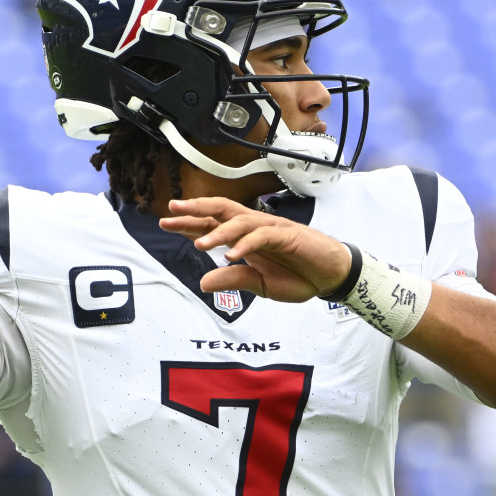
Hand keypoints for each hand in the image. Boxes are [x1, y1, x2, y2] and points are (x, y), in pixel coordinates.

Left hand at [158, 197, 351, 302]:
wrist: (331, 276)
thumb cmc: (299, 275)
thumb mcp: (260, 285)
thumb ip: (233, 280)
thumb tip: (204, 282)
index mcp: (246, 238)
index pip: (212, 224)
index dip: (188, 223)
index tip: (165, 223)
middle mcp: (255, 228)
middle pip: (220, 211)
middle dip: (195, 210)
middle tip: (172, 211)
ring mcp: (271, 228)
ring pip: (239, 220)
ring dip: (218, 232)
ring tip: (199, 245)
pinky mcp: (287, 234)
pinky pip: (262, 235)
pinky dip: (245, 244)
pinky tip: (231, 255)